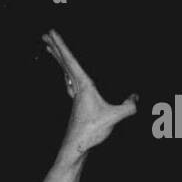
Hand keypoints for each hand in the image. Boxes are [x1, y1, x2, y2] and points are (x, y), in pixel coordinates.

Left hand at [44, 29, 137, 155]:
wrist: (75, 148)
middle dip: (55, 48)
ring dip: (59, 59)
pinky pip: (70, 83)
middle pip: (64, 63)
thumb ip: (128, 107)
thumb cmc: (90, 132)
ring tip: (51, 50)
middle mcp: (76, 89)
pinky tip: (68, 76)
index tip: (50, 33)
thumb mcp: (113, 118)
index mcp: (83, 86)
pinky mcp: (77, 106)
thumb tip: (136, 99)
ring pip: (65, 72)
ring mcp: (74, 98)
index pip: (70, 60)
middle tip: (45, 35)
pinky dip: (67, 74)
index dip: (61, 45)